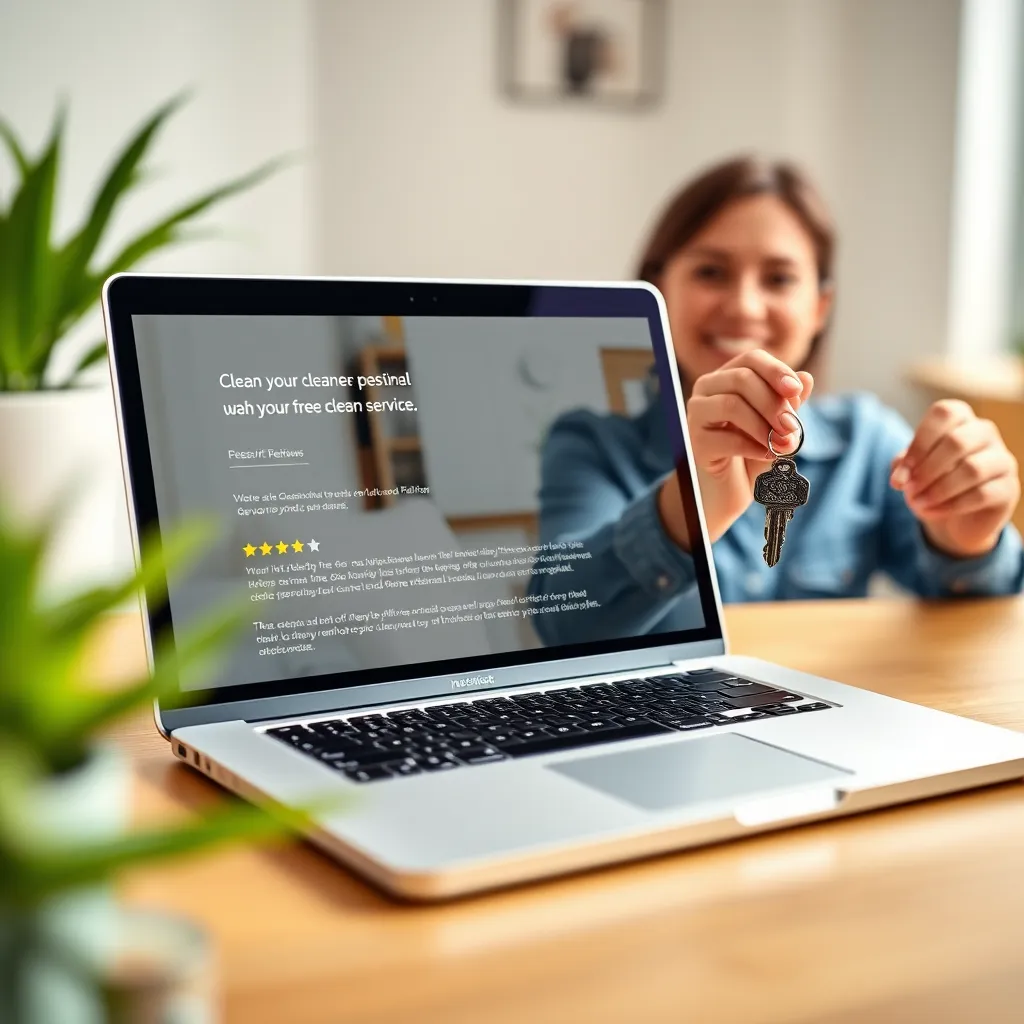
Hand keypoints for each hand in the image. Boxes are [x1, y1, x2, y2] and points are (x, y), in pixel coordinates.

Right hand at [658, 351, 812, 547]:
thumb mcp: (777, 425)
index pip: (751, 360)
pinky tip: (766, 456)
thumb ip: (788, 403)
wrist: (730, 489)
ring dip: (764, 426)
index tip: (795, 390)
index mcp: (728, 377)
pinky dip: (752, 447)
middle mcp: (707, 390)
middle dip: (773, 403)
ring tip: (783, 445)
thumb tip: (806, 378)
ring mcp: (696, 415)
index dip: (776, 371)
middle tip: (792, 427)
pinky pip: (725, 439)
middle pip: (742, 379)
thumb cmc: (753, 451)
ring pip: (731, 405)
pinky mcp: (695, 443)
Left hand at [890, 399, 1019, 557]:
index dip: (920, 442)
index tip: (902, 471)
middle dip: (927, 469)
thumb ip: (903, 466)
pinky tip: (932, 511)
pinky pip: (982, 494)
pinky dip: (951, 505)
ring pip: (972, 469)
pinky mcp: (1009, 488)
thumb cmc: (931, 481)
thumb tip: (900, 477)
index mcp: (960, 419)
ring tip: (917, 503)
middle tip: (908, 489)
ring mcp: (1002, 459)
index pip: (944, 414)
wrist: (955, 516)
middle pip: (957, 441)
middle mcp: (985, 433)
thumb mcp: (912, 470)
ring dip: (938, 489)